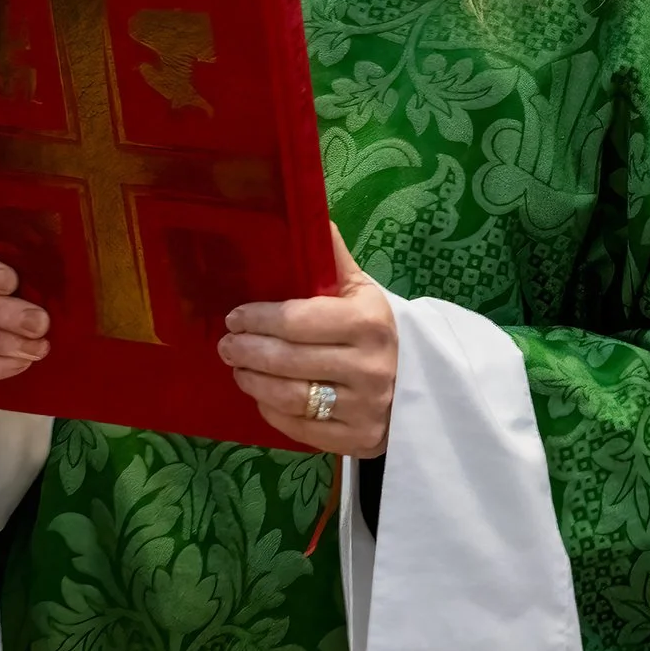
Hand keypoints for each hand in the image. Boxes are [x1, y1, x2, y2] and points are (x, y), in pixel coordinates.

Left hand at [220, 225, 396, 457]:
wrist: (421, 387)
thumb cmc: (379, 331)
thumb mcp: (363, 291)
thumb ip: (332, 257)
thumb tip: (309, 210)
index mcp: (369, 321)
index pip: (299, 320)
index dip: (259, 318)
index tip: (235, 316)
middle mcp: (369, 366)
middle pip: (288, 360)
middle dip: (248, 351)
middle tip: (227, 344)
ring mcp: (364, 407)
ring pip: (289, 396)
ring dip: (253, 381)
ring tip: (238, 369)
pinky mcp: (358, 440)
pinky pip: (299, 427)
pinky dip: (272, 410)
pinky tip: (262, 396)